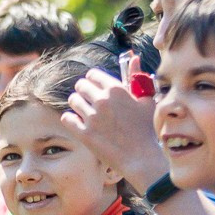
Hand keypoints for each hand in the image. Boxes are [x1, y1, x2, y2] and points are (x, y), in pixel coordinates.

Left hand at [62, 61, 166, 191]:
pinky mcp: (85, 134)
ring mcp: (92, 118)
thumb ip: (137, 77)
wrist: (142, 157)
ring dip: (77, 104)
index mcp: (117, 89)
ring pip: (73, 101)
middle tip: (88, 99)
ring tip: (84, 110)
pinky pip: (67, 119)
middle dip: (83, 91)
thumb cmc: (147, 127)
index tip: (95, 87)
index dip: (93, 80)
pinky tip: (77, 121)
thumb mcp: (147, 99)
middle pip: (80, 86)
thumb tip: (134, 57)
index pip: (93, 75)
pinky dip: (70, 119)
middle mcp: (102, 101)